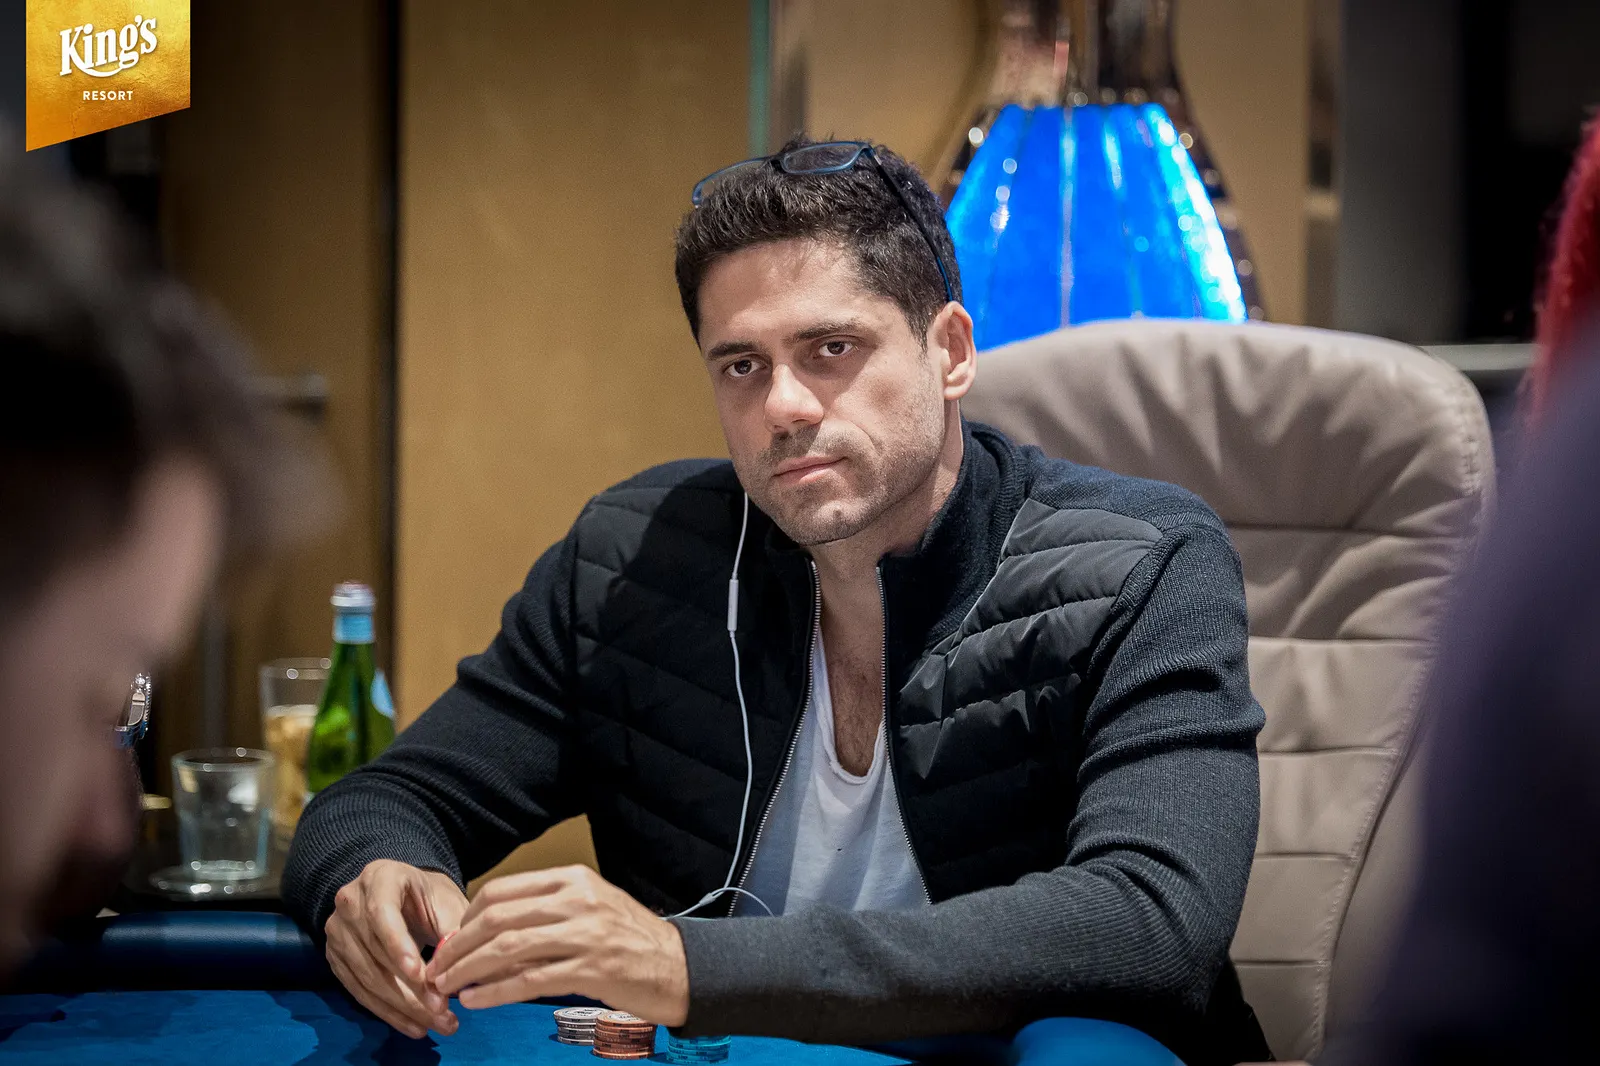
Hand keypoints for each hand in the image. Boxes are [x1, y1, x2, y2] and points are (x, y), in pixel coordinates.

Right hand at [324, 859, 469, 1039]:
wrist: (402, 894)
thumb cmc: (428, 896)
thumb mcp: (446, 901)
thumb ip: (452, 928)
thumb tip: (459, 967)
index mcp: (379, 877)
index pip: (382, 912)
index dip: (398, 945)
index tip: (419, 974)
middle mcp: (350, 902)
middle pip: (375, 952)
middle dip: (411, 989)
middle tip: (442, 1013)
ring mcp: (338, 932)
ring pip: (367, 977)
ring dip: (403, 1007)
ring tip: (435, 1023)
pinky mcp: (336, 958)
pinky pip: (359, 991)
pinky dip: (388, 1012)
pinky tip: (414, 1025)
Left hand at [426, 864, 688, 1025]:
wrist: (680, 967)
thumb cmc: (630, 940)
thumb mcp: (591, 908)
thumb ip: (546, 911)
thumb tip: (489, 931)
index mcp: (573, 879)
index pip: (503, 891)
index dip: (467, 917)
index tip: (450, 941)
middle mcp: (577, 900)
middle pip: (498, 919)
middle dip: (458, 946)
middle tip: (436, 968)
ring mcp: (585, 934)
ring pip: (508, 948)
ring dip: (468, 970)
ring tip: (447, 987)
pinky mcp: (591, 970)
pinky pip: (529, 980)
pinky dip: (495, 992)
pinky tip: (476, 1001)